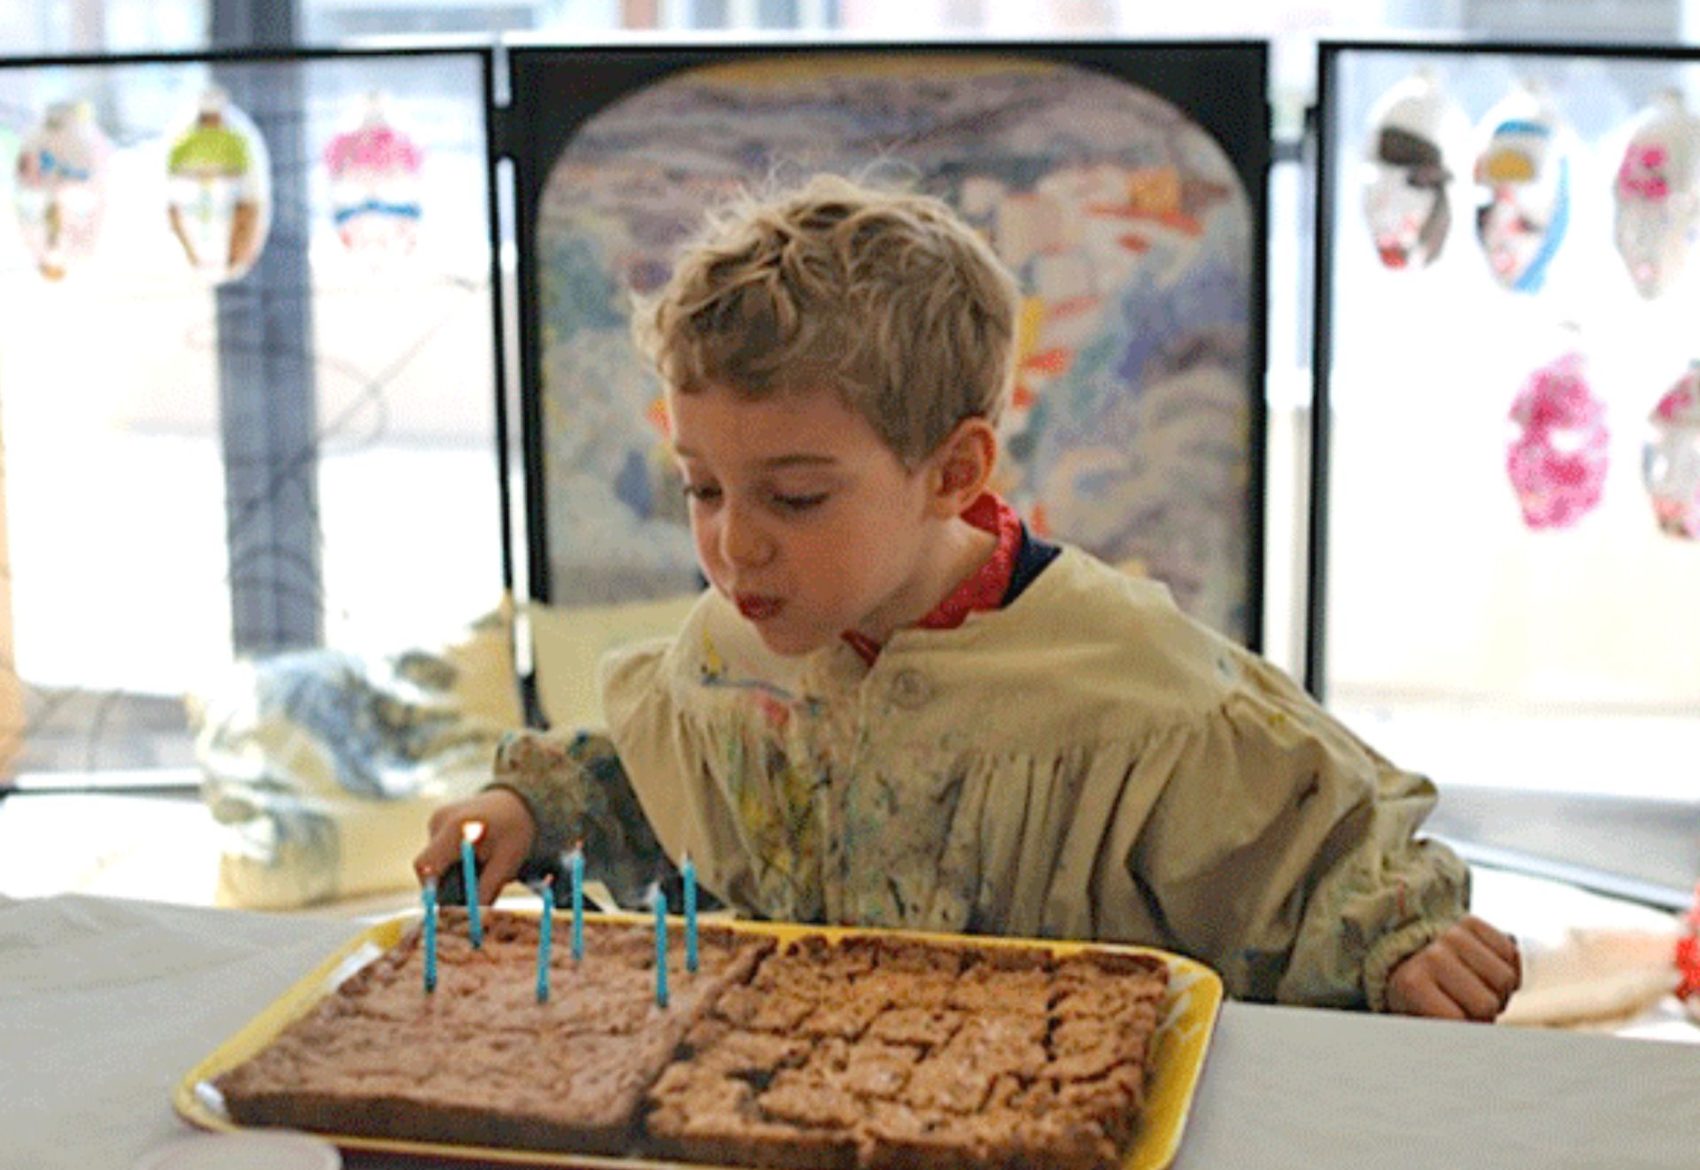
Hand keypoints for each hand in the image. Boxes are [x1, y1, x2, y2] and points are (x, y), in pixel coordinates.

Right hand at [412, 789, 538, 905]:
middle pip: (429, 868)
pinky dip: (452, 863)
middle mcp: (440, 820)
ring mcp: (436, 820)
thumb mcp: (507, 863)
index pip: (426, 866)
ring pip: (434, 863)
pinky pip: (438, 853)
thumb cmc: (516, 832)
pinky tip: (473, 858)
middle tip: (473, 892)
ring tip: (480, 868)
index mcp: (457, 828)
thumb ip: (486, 891)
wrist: (519, 802)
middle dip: (447, 885)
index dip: (432, 891)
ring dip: (452, 874)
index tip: (451, 905)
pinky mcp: (438, 823)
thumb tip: (473, 922)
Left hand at [1385, 914, 1521, 1021]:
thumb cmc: (1418, 996)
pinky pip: (1510, 952)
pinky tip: (1484, 969)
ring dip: (1498, 990)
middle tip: (1467, 1006)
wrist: (1408, 953)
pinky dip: (1506, 965)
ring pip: (1505, 978)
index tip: (1456, 1021)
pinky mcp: (1469, 921)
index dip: (1467, 1028)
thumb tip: (1470, 1056)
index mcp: (1412, 983)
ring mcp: (1451, 935)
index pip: (1459, 1021)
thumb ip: (1441, 1034)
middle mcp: (1432, 955)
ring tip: (1476, 987)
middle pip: (1487, 1004)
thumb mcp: (1417, 1019)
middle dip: (1484, 1012)